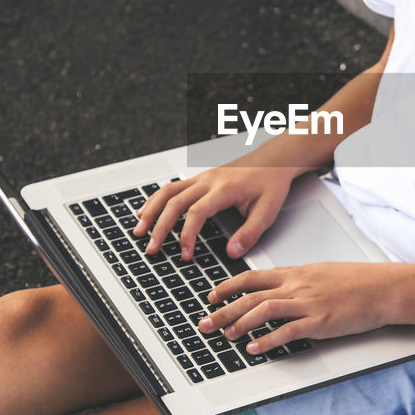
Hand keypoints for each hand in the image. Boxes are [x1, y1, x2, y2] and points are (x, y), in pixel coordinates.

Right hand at [132, 154, 298, 259]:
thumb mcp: (268, 211)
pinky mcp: (199, 178)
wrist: (274, 160)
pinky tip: (147, 211)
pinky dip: (156, 199)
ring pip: (168, 191)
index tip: (185, 255)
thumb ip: (250, 233)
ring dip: (151, 211)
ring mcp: (201, 177)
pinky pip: (172, 187)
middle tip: (151, 248)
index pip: (197, 212)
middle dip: (159, 227)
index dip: (187, 235)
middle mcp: (208, 180)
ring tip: (139, 231)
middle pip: (174, 202)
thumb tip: (231, 252)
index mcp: (224, 189)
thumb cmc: (271, 183)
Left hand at [198, 262, 407, 353]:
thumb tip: (278, 288)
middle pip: (250, 295)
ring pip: (263, 310)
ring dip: (240, 323)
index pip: (252, 277)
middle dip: (223, 310)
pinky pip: (287, 331)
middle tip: (205, 323)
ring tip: (226, 335)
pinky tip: (255, 348)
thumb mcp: (320, 273)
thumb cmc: (356, 282)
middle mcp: (297, 285)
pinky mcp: (320, 322)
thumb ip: (297, 280)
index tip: (211, 297)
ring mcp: (307, 303)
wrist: (383, 288)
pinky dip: (267, 340)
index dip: (227, 287)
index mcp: (295, 273)